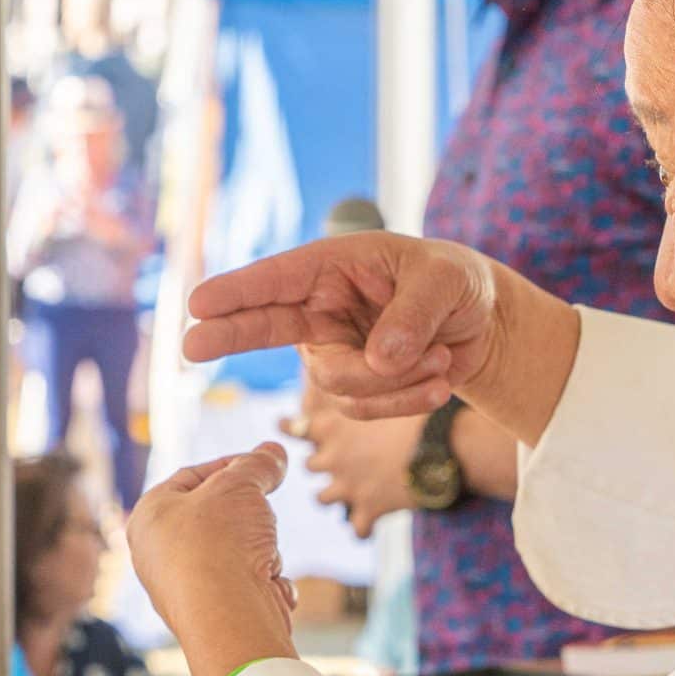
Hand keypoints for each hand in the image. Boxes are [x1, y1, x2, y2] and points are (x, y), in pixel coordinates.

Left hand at [128, 443, 300, 675]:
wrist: (229, 619)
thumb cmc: (220, 544)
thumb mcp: (241, 485)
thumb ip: (258, 464)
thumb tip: (274, 452)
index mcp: (149, 515)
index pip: (192, 476)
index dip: (233, 465)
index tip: (267, 465)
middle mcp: (158, 554)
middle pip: (220, 517)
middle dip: (253, 517)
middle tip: (263, 518)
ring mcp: (185, 588)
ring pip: (239, 553)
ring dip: (265, 552)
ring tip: (263, 560)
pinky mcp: (213, 615)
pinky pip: (247, 587)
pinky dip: (266, 585)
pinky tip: (269, 589)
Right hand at [185, 231, 506, 419]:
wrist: (484, 325)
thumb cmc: (456, 282)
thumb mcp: (445, 282)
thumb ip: (412, 316)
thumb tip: (378, 361)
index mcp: (332, 265)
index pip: (277, 278)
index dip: (237, 292)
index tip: (199, 304)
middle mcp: (321, 308)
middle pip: (262, 326)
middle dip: (229, 335)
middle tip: (190, 346)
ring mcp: (333, 351)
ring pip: (338, 384)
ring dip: (397, 381)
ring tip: (442, 356)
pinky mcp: (356, 388)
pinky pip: (366, 409)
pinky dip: (408, 401)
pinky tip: (441, 381)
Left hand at [298, 389, 423, 539]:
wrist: (440, 447)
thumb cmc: (415, 414)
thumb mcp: (385, 397)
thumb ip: (366, 400)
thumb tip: (367, 392)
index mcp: (332, 426)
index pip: (296, 427)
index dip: (289, 427)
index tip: (283, 426)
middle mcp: (332, 457)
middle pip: (309, 465)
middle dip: (321, 464)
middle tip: (337, 460)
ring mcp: (347, 486)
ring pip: (323, 498)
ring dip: (335, 494)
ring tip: (351, 492)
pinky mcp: (368, 510)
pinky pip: (358, 528)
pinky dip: (363, 527)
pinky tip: (369, 526)